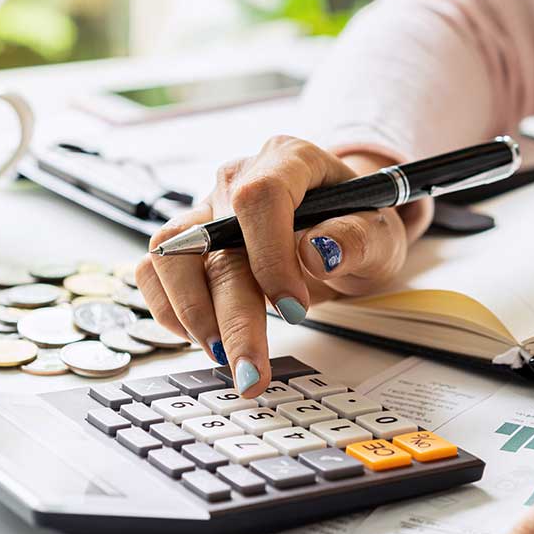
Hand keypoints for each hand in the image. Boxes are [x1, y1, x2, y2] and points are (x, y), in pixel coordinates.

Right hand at [135, 136, 409, 397]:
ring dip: (193, 315)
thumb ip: (357, 238)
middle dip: (233, 317)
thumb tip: (319, 250)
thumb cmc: (357, 225)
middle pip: (213, 242)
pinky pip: (153, 272)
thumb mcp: (380, 233)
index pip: (259, 198)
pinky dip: (171, 311)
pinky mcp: (186, 242)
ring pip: (168, 255)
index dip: (270, 256)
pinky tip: (207, 338)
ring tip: (227, 357)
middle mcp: (236, 179)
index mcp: (288, 160)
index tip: (295, 310)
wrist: (340, 228)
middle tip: (252, 373)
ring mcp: (205, 210)